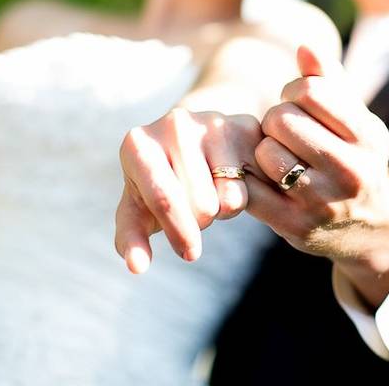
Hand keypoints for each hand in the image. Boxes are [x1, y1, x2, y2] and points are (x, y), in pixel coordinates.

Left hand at [115, 108, 262, 273]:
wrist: (189, 139)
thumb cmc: (158, 183)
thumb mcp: (138, 208)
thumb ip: (131, 238)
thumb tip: (137, 266)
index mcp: (137, 144)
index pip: (163, 198)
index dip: (179, 231)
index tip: (189, 254)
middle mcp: (173, 124)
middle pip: (200, 205)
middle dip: (199, 221)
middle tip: (193, 207)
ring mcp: (212, 121)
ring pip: (231, 198)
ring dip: (223, 210)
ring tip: (211, 192)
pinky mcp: (245, 124)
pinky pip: (257, 184)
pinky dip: (247, 194)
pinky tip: (234, 180)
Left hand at [245, 45, 388, 306]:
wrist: (372, 228)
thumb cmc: (355, 157)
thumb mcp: (356, 118)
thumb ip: (329, 79)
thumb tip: (303, 47)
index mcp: (367, 135)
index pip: (311, 91)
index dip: (292, 91)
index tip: (297, 104)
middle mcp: (351, 170)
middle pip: (281, 120)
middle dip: (275, 119)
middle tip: (282, 130)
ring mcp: (323, 202)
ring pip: (266, 154)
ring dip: (263, 150)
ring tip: (277, 155)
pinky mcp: (296, 227)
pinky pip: (251, 190)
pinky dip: (250, 178)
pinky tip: (262, 177)